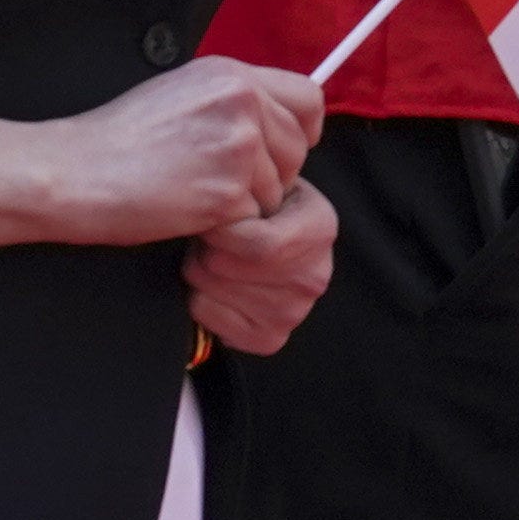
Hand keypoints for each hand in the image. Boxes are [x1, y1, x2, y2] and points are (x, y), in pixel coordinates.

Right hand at [52, 57, 322, 247]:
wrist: (71, 172)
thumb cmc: (116, 138)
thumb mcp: (181, 92)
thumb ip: (232, 99)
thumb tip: (277, 120)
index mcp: (233, 76)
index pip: (308, 99)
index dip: (303, 129)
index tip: (287, 149)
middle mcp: (243, 104)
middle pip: (297, 150)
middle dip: (271, 173)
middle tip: (221, 182)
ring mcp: (238, 148)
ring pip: (277, 189)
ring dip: (244, 202)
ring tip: (194, 193)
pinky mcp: (227, 193)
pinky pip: (253, 218)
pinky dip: (227, 225)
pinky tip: (188, 212)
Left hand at [185, 181, 336, 353]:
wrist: (272, 239)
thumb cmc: (259, 205)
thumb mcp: (265, 181)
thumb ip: (248, 184)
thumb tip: (217, 194)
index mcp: (321, 230)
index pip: (259, 246)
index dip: (221, 231)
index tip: (212, 217)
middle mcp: (315, 278)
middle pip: (225, 268)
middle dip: (203, 247)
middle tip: (208, 237)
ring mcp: (293, 313)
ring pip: (209, 290)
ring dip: (197, 270)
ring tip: (214, 257)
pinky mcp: (270, 338)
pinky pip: (207, 317)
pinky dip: (199, 299)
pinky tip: (217, 285)